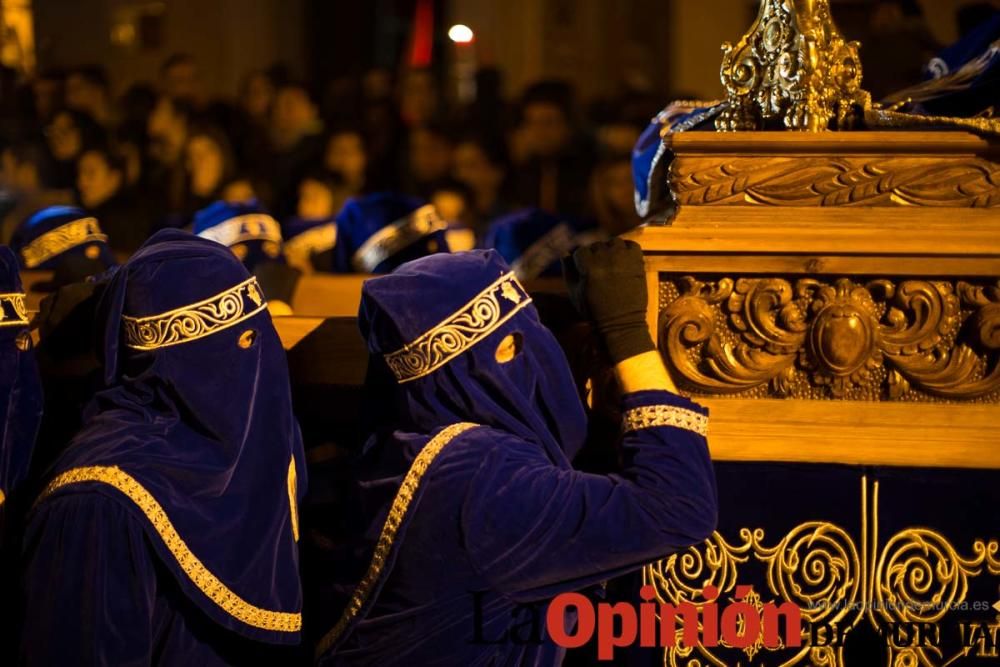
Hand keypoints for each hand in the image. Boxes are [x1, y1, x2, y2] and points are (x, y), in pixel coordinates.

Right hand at [562, 239, 654, 363]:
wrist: (622, 323)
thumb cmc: (594, 310)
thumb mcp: (575, 292)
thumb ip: (568, 271)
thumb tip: (565, 253)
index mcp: (588, 267)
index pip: (580, 251)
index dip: (580, 260)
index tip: (584, 270)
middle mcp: (606, 258)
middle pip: (596, 245)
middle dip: (595, 255)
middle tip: (599, 269)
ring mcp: (624, 259)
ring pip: (614, 242)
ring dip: (611, 250)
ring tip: (611, 263)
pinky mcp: (637, 262)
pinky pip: (631, 245)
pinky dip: (627, 250)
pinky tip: (624, 260)